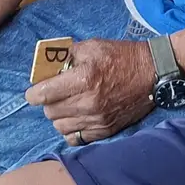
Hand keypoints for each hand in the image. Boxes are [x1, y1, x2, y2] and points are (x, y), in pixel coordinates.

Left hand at [23, 37, 154, 144]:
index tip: (32, 92)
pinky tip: (76, 118)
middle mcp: (88, 102)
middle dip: (47, 102)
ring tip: (66, 105)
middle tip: (54, 93)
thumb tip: (47, 65)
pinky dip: (71, 129)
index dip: (33, 94)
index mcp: (84, 79)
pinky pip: (75, 138)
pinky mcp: (105, 130)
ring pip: (60, 126)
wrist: (152, 73)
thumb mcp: (93, 46)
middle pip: (50, 111)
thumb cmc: (121, 56)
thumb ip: (67, 55)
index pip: (44, 94)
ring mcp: (97, 119)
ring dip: (58, 116)